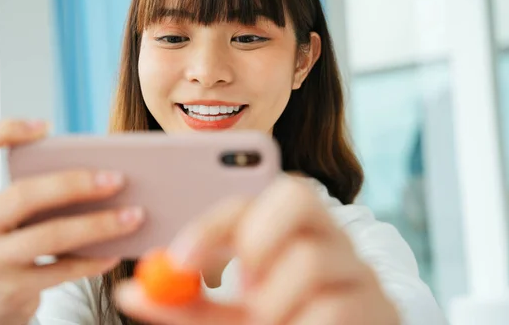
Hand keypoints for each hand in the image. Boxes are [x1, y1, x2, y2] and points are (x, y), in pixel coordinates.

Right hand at [0, 120, 144, 324]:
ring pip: (51, 236)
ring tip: (135, 215)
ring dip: (100, 224)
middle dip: (76, 184)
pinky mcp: (8, 290)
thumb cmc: (2, 246)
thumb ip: (28, 194)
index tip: (46, 125)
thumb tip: (98, 175)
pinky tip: (117, 251)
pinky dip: (93, 260)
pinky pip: (61, 271)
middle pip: (25, 195)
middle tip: (118, 179)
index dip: (3, 132)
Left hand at [115, 175, 399, 324]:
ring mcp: (359, 268)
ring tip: (266, 320)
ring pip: (309, 258)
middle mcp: (328, 234)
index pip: (252, 198)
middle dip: (257, 237)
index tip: (179, 260)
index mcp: (289, 227)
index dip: (213, 225)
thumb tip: (128, 288)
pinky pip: (332, 309)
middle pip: (296, 196)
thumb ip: (185, 304)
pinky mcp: (380, 306)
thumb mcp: (227, 317)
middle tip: (239, 283)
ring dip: (271, 300)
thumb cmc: (280, 324)